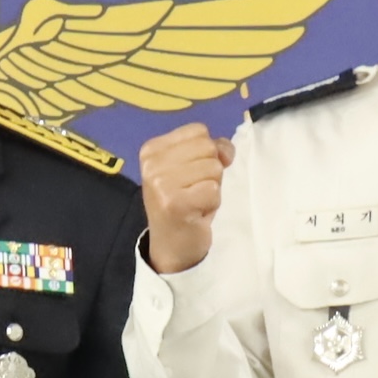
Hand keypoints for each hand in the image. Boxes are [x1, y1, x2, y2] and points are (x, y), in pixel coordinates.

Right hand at [137, 123, 232, 274]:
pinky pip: (213, 190)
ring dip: (212, 189)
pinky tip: (196, 213)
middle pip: (208, 147)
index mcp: (151, 149)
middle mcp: (151, 163)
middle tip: (193, 191)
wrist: (171, 246)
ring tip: (195, 202)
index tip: (191, 175)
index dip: (206, 153)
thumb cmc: (184, 203)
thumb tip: (226, 150)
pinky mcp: (174, 203)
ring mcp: (160, 184)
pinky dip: (212, 204)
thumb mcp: (192, 167)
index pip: (198, 130)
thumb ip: (211, 149)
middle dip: (210, 172)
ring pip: (214, 169)